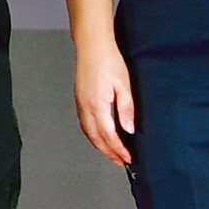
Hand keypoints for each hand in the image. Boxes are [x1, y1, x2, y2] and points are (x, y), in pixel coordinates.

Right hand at [72, 30, 134, 165]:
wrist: (92, 47)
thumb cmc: (109, 62)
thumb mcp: (124, 85)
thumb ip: (126, 109)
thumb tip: (129, 128)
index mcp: (97, 105)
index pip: (108, 135)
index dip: (118, 149)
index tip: (127, 158)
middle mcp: (86, 107)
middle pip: (96, 138)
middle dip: (109, 152)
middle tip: (121, 161)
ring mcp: (80, 104)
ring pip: (88, 133)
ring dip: (100, 146)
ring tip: (112, 154)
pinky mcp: (80, 100)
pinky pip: (85, 125)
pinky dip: (93, 136)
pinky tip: (100, 137)